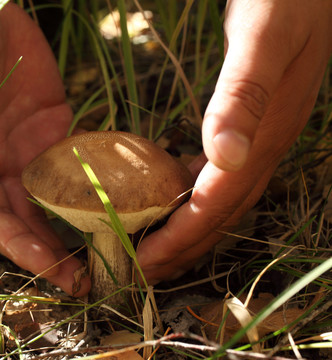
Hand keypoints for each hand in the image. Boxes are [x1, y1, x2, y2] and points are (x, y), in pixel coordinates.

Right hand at [0, 0, 90, 295]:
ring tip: (103, 259)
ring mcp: (26, 149)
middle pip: (22, 218)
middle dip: (48, 251)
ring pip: (50, 201)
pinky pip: (73, 167)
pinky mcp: (54, 130)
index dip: (14, 241)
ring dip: (71, 232)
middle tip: (83, 281)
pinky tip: (115, 210)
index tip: (44, 265)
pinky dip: (91, 190)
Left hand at [136, 0, 331, 281]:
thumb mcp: (264, 37)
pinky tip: (172, 196)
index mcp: (267, 133)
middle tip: (141, 273)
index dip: (182, 235)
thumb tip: (225, 156)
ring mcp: (261, 135)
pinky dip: (193, 195)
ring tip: (152, 248)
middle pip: (221, 212)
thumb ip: (246, 94)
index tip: (144, 261)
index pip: (219, 201)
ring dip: (187, 228)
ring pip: (221, 198)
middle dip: (182, 247)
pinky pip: (219, 174)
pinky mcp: (251, 123)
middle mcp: (266, 143)